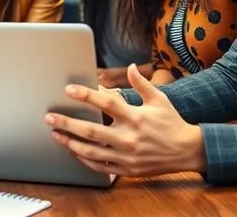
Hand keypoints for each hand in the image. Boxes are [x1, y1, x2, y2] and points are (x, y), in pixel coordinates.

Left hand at [45, 64, 205, 177]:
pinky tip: (73, 151)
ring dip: (70, 143)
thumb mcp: (160, 99)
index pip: (107, 103)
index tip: (69, 89)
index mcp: (136, 117)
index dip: (87, 95)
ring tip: (55, 134)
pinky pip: (100, 166)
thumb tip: (130, 67)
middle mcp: (129, 137)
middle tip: (49, 117)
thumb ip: (142, 84)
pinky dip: (84, 160)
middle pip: (91, 130)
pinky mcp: (127, 169)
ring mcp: (127, 156)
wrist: (187, 151)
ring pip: (91, 151)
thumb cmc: (171, 122)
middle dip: (67, 123)